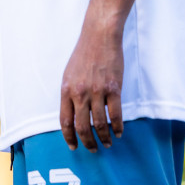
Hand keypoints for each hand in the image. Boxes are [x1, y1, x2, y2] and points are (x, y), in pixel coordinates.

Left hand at [60, 23, 123, 151]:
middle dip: (87, 142)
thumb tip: (74, 115)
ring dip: (104, 137)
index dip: (69, 137)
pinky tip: (119, 132)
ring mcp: (97, 91)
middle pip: (82, 126)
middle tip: (93, 149)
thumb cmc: (84, 53)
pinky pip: (115, 114)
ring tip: (107, 143)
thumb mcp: (69, 74)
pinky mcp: (113, 88)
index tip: (74, 146)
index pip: (65, 121)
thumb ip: (70, 94)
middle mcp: (80, 93)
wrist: (100, 35)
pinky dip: (117, 127)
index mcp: (67, 89)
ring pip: (100, 123)